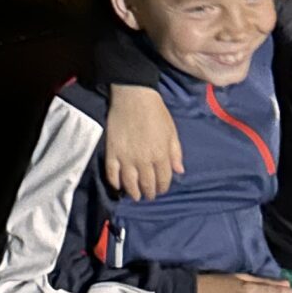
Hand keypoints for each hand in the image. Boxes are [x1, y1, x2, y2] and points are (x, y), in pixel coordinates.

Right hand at [104, 85, 182, 201]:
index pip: (163, 180)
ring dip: (133, 192)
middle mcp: (144, 161)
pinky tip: (118, 186)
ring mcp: (126, 158)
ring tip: (135, 196)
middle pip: (146, 184)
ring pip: (129, 183)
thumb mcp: (172, 131)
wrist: (133, 97)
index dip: (162, 187)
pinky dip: (115, 182)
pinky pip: (112, 174)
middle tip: (148, 195)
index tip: (160, 189)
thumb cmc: (156, 112)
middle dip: (149, 192)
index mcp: (161, 155)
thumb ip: (175, 153)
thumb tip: (179, 171)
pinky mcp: (112, 153)